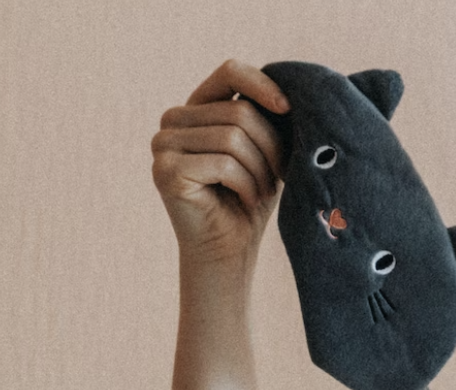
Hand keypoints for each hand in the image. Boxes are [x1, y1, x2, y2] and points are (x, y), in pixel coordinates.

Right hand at [151, 60, 290, 268]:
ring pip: (233, 138)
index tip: (289, 108)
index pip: (230, 72)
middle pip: (239, 112)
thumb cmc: (251, 201)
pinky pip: (223, 164)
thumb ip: (267, 119)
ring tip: (262, 192)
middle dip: (271, 148)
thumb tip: (292, 94)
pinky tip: (247, 201)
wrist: (229, 252)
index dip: (263, 84)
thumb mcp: (264, 152)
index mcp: (196, 107)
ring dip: (260, 170)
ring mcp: (163, 144)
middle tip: (277, 179)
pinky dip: (247, 185)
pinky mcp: (165, 170)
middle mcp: (173, 120)